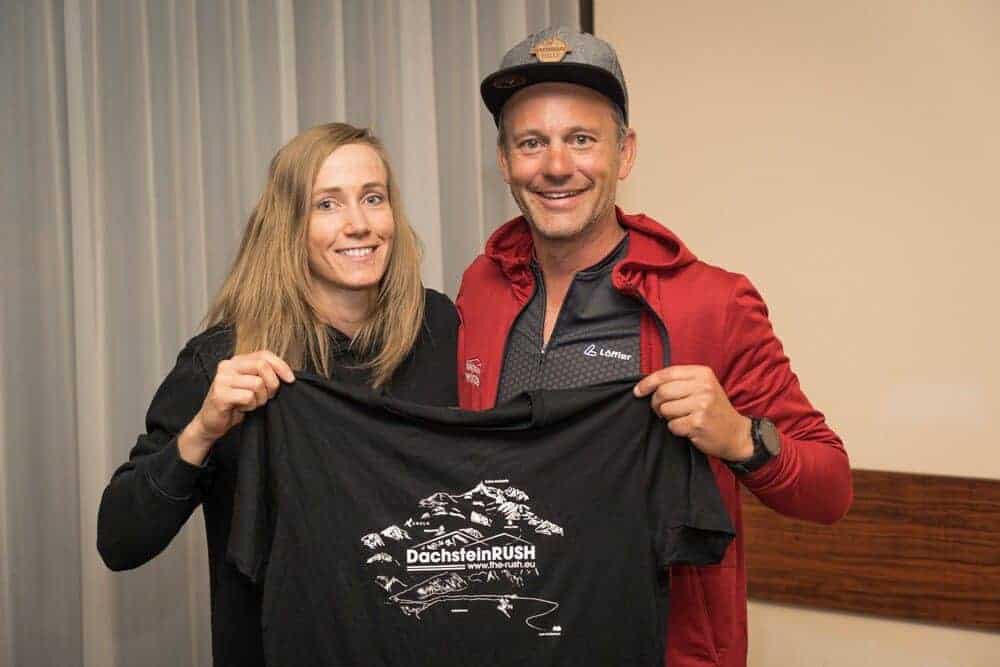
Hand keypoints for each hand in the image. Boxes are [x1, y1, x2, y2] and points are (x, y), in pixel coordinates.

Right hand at [178, 350, 294, 464]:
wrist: (212, 423)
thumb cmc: (235, 404)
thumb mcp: (252, 385)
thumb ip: (264, 375)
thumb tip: (287, 375)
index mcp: (237, 361)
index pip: (264, 354)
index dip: (281, 366)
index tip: (290, 380)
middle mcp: (227, 366)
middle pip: (262, 366)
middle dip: (272, 384)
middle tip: (267, 396)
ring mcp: (222, 379)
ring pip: (257, 383)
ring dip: (260, 398)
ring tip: (251, 403)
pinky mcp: (220, 394)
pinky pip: (248, 397)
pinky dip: (250, 406)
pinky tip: (242, 408)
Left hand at [633, 365, 752, 461]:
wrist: (736, 433)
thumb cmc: (714, 410)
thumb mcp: (703, 387)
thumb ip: (680, 382)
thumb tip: (647, 385)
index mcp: (702, 373)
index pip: (666, 373)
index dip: (648, 383)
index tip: (638, 391)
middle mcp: (703, 387)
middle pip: (662, 392)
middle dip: (656, 404)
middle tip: (663, 410)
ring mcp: (701, 405)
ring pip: (665, 409)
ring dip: (669, 417)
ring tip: (682, 418)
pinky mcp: (698, 422)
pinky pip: (672, 425)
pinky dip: (676, 428)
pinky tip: (688, 427)